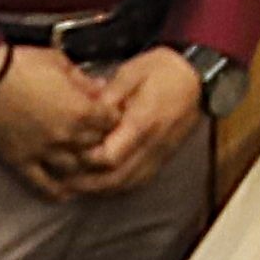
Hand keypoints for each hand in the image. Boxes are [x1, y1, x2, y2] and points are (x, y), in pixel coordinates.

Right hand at [0, 47, 117, 193]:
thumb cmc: (23, 64)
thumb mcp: (59, 63)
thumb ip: (83, 80)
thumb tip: (102, 88)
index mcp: (80, 110)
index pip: (111, 121)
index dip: (112, 117)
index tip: (108, 114)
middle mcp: (66, 136)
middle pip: (96, 146)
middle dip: (99, 140)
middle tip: (97, 137)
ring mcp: (44, 151)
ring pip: (74, 168)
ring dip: (80, 164)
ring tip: (82, 161)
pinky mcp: (22, 161)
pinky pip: (42, 184)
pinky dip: (56, 191)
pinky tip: (65, 194)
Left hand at [39, 47, 204, 198]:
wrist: (197, 76)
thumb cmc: (163, 70)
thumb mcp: (131, 72)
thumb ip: (107, 95)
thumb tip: (84, 113)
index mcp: (142, 123)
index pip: (110, 156)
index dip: (86, 160)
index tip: (68, 153)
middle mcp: (152, 145)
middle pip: (116, 179)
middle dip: (87, 183)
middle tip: (63, 181)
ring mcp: (160, 154)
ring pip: (127, 184)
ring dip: (101, 189)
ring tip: (77, 186)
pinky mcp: (163, 157)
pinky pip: (138, 180)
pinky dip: (117, 186)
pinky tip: (102, 183)